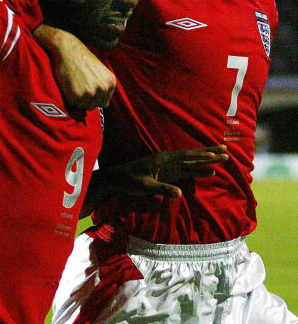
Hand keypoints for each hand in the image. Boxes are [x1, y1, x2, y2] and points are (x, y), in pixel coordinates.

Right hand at [33, 25, 115, 108]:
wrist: (68, 49)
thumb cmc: (81, 58)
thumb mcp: (100, 71)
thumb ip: (103, 85)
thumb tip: (103, 104)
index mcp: (110, 82)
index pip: (103, 102)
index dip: (93, 98)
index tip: (85, 89)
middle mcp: (103, 88)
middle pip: (93, 105)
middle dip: (85, 99)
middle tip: (77, 85)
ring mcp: (91, 92)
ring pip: (83, 106)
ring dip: (77, 99)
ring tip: (73, 84)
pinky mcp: (77, 95)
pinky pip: (72, 103)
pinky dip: (68, 97)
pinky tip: (68, 84)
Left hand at [109, 145, 229, 198]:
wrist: (117, 179)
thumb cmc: (129, 182)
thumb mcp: (145, 186)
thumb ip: (162, 189)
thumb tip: (180, 194)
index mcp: (164, 160)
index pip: (187, 157)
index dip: (202, 156)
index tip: (216, 154)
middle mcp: (169, 160)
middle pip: (193, 156)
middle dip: (210, 153)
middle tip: (227, 151)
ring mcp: (169, 166)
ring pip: (192, 161)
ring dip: (206, 159)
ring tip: (222, 157)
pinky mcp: (168, 173)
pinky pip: (186, 169)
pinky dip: (198, 169)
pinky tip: (207, 171)